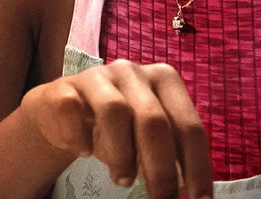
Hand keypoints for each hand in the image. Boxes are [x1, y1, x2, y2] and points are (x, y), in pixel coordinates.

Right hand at [21, 59, 212, 198]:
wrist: (63, 111)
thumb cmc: (117, 128)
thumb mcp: (147, 138)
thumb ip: (169, 154)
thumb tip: (185, 188)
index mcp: (165, 80)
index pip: (189, 126)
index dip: (197, 166)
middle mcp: (134, 72)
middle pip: (154, 121)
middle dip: (161, 169)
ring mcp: (98, 76)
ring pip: (115, 112)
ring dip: (122, 155)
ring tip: (122, 180)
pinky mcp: (65, 87)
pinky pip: (72, 110)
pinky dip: (79, 139)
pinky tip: (84, 153)